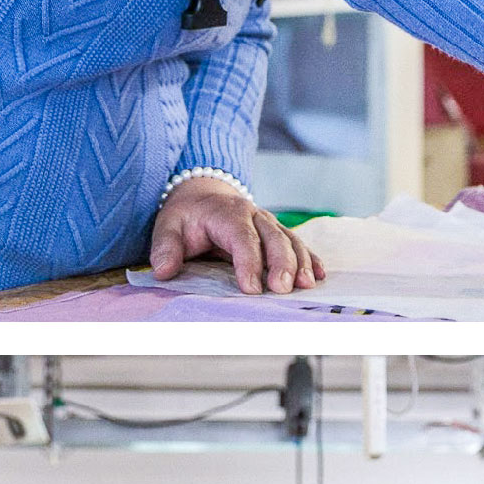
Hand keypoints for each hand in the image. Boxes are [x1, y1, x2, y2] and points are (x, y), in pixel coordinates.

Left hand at [149, 175, 326, 294]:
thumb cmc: (186, 216)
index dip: (248, 263)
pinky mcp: (278, 232)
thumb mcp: (168, 226)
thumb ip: (165, 247)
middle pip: (274, 238)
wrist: (204, 194)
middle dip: (281, 264)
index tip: (251, 288)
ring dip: (302, 263)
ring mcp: (270, 223)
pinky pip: (298, 244)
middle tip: (283, 289)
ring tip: (306, 285)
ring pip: (291, 241)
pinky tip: (319, 276)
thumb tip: (164, 271)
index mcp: (228, 214)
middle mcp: (254, 215)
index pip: (241, 239)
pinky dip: (311, 259)